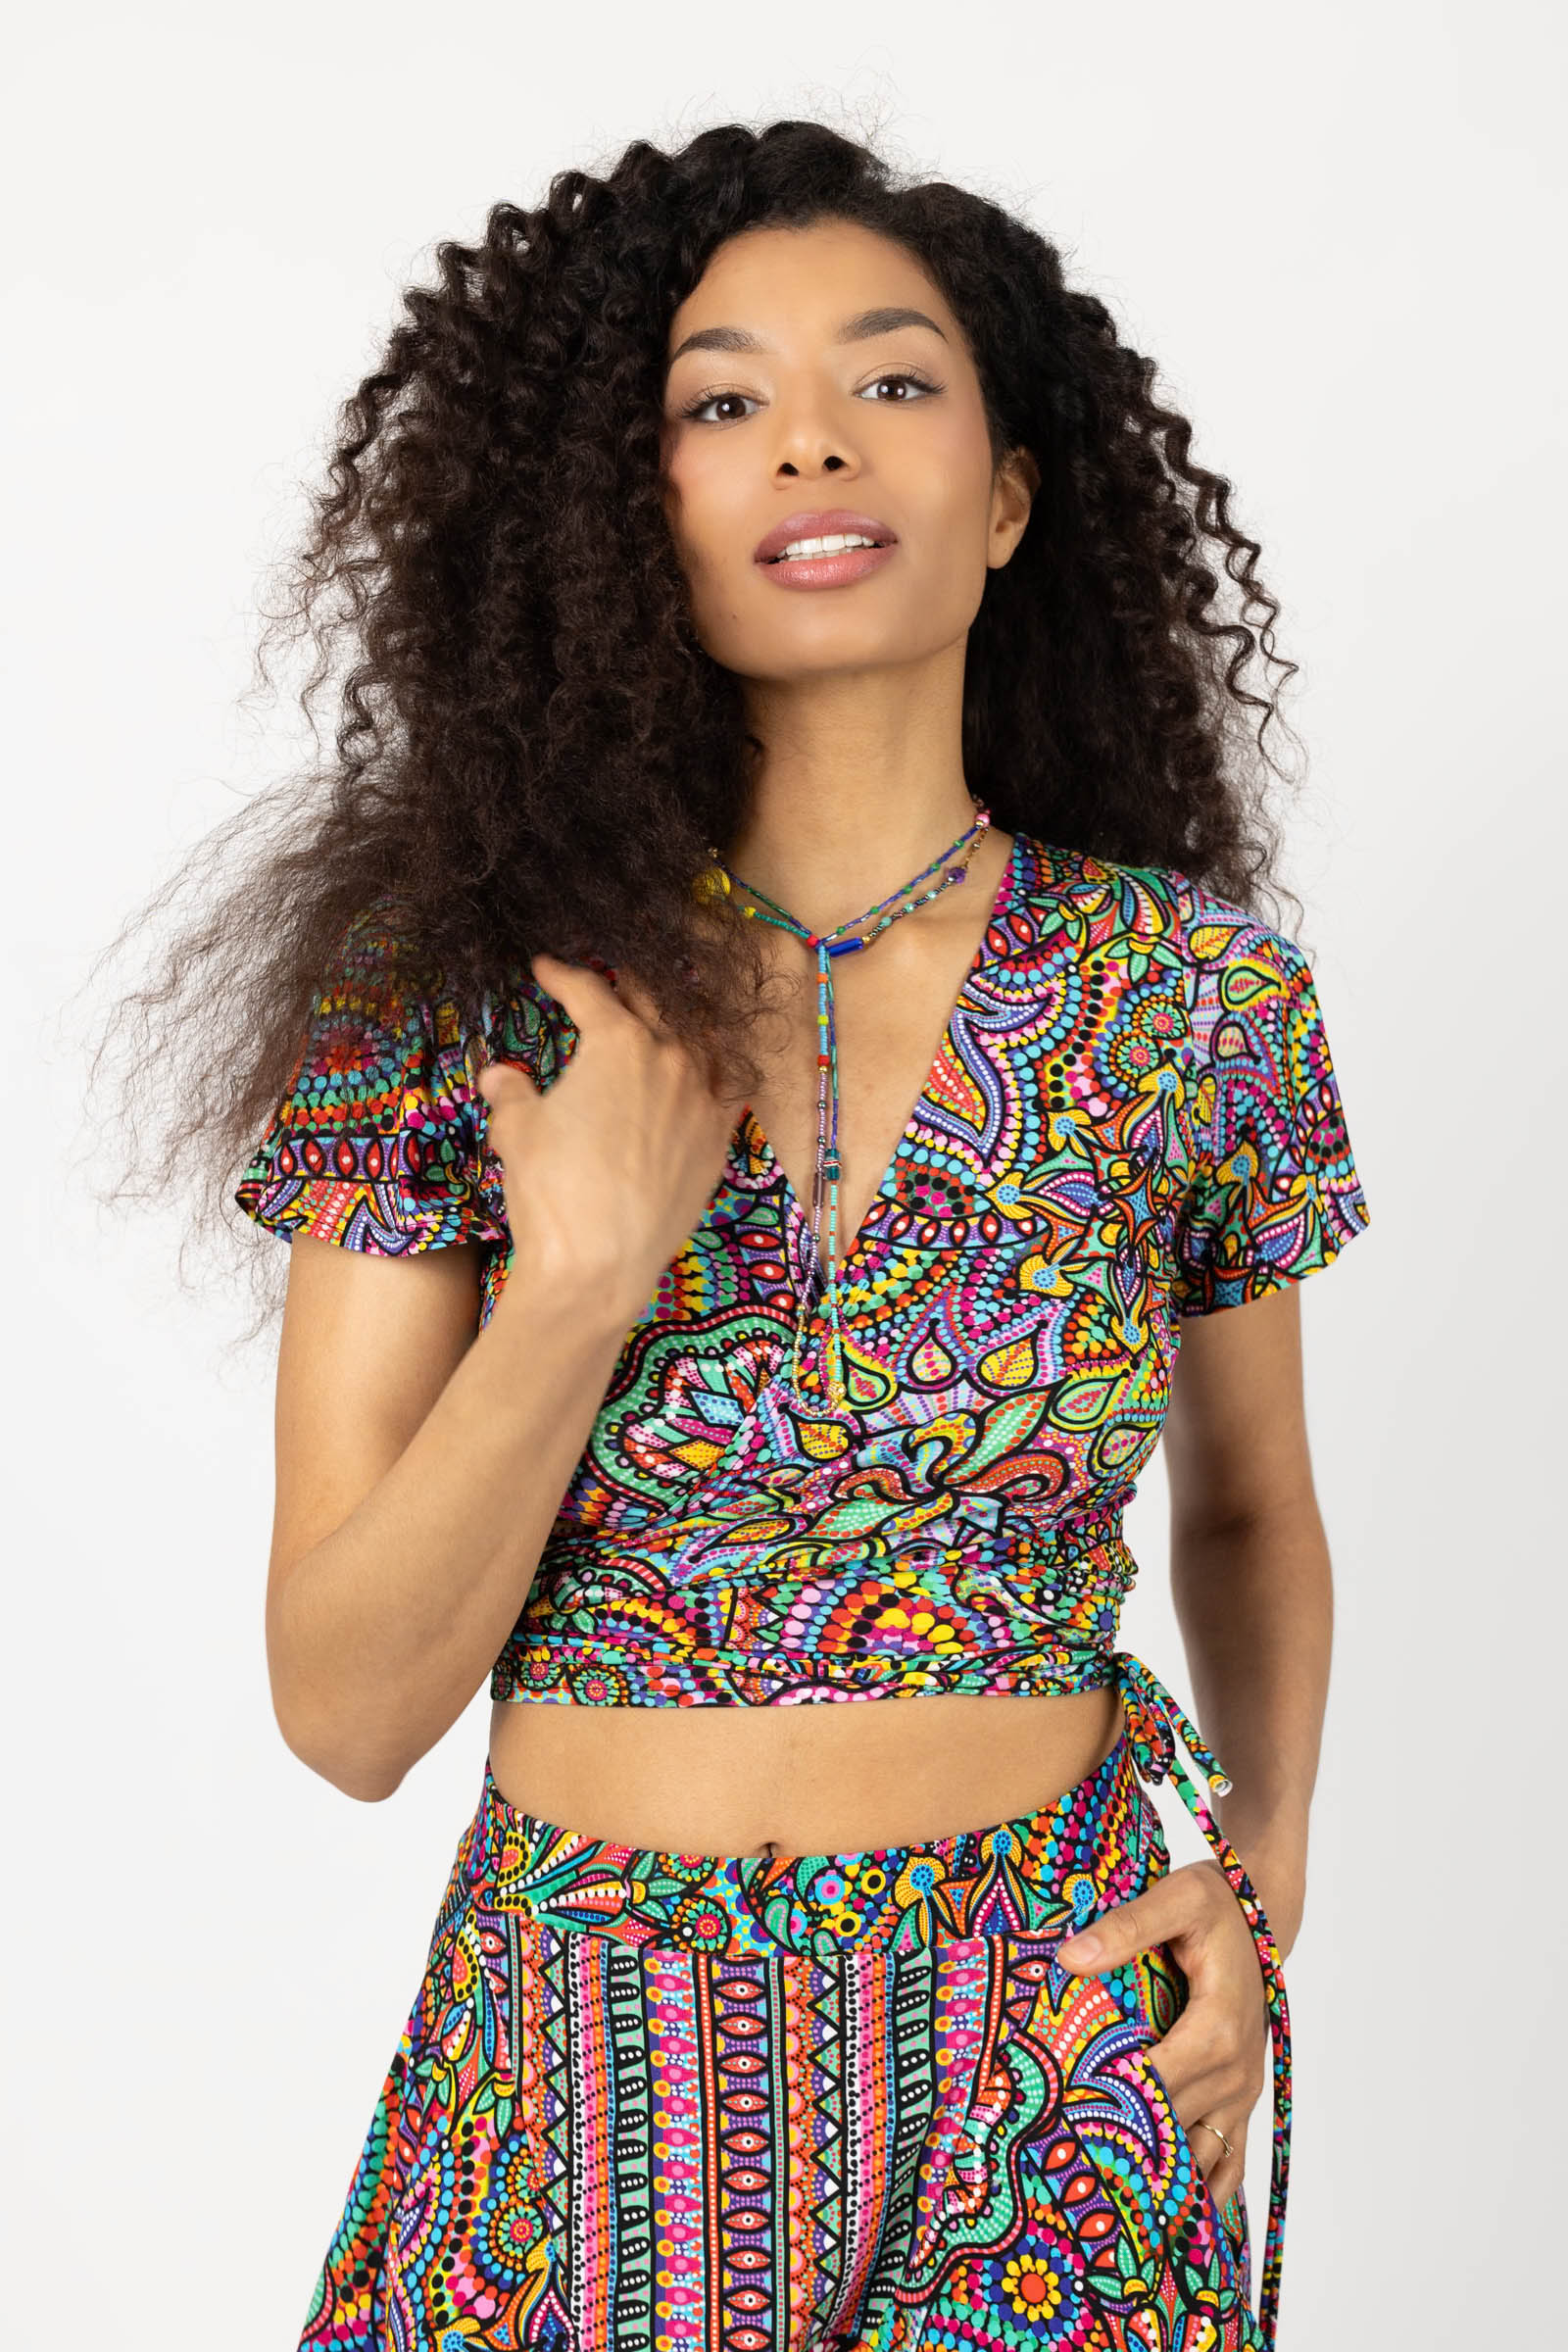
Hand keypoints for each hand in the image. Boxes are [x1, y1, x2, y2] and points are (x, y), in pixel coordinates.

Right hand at [477, 953, 741, 1320]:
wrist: (600, 1263)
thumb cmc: (552, 1189)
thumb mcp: (517, 1131)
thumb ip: (512, 1093)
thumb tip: (499, 1076)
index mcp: (619, 1043)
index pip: (589, 992)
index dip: (562, 975)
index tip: (545, 968)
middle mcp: (671, 1060)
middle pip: (652, 1003)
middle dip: (626, 985)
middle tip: (609, 978)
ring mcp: (702, 1100)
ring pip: (700, 1040)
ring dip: (677, 1021)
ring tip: (663, 1016)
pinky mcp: (718, 1142)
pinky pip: (727, 1089)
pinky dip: (714, 1071)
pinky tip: (706, 1071)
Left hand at [1056, 1859, 1265, 2212]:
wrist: (1262, 1916)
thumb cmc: (1217, 1904)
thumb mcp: (1176, 1898)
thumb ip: (1125, 1928)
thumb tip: (1069, 1958)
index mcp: (1218, 2031)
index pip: (1154, 2084)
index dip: (1107, 2103)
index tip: (1057, 2120)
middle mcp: (1235, 2073)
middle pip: (1169, 2126)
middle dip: (1117, 2142)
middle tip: (1056, 2162)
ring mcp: (1242, 2093)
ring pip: (1197, 2156)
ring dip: (1154, 2176)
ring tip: (1099, 2202)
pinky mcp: (1243, 2100)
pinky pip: (1229, 2162)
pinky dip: (1201, 2191)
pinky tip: (1166, 2216)